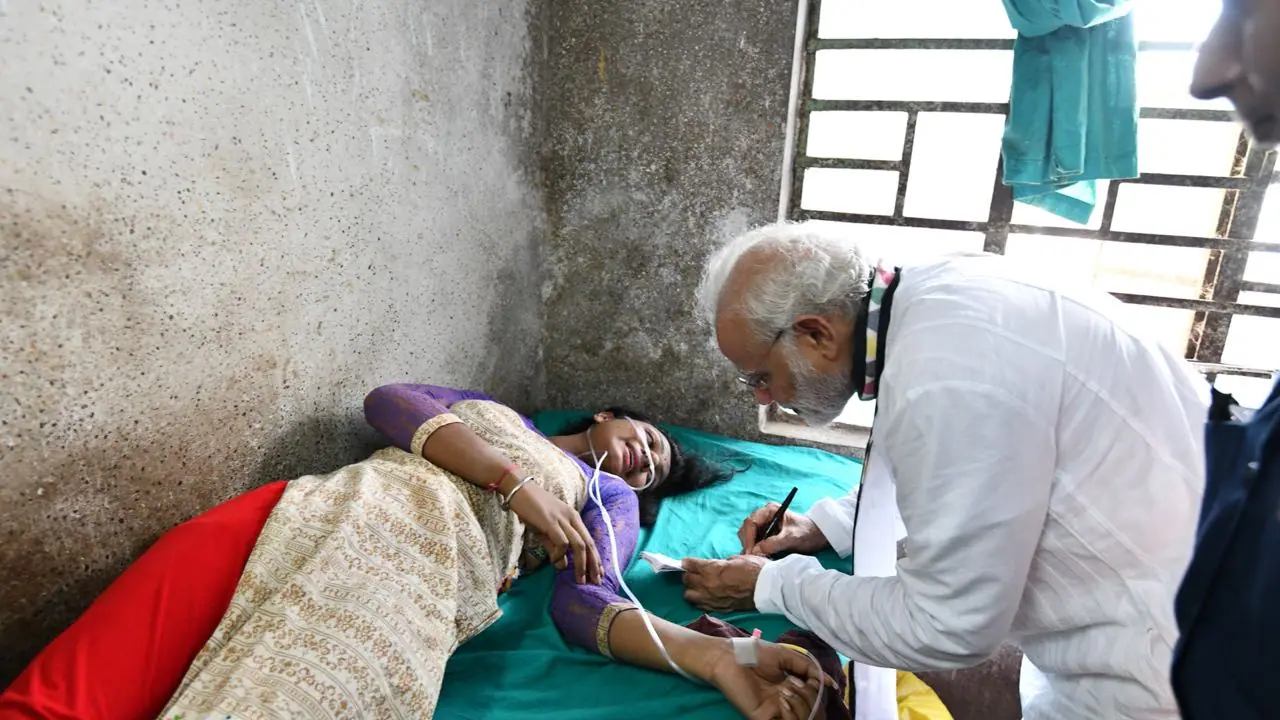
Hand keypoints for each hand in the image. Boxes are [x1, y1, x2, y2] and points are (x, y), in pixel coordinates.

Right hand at [507, 481, 601, 584]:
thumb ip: (554, 546)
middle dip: (594, 565)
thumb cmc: (532, 508)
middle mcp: (572, 518)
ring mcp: (562, 519)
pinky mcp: (550, 522)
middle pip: (588, 544)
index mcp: (574, 518)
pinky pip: (561, 542)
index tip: (598, 574)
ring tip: (580, 580)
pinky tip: (555, 561)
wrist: (519, 489)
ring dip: (581, 565)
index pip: (590, 540)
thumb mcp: (546, 528)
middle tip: (596, 582)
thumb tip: (562, 565)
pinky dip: (560, 555)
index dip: (595, 558)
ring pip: (579, 545)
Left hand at [682, 555, 767, 611]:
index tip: (687, 562)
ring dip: (692, 589)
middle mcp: (707, 585)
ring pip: (689, 595)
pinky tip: (705, 596)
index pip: (690, 565)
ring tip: (698, 586)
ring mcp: (711, 599)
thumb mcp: (736, 558)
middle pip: (687, 580)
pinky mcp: (718, 608)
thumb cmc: (755, 569)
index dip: (687, 563)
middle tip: (695, 572)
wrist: (767, 589)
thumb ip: (721, 564)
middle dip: (689, 575)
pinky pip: (700, 605)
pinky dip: (700, 600)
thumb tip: (717, 566)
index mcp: (711, 569)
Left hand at [709, 640, 832, 719]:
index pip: (814, 699)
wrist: (730, 656)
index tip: (812, 679)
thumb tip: (830, 683)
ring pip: (802, 719)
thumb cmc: (755, 653)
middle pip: (812, 710)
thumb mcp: (787, 657)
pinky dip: (791, 713)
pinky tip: (782, 698)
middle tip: (797, 683)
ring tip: (787, 689)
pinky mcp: (762, 717)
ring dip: (801, 704)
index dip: (818, 691)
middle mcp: (785, 702)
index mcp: (791, 688)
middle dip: (811, 696)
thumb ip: (808, 668)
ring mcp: (774, 711)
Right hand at [738, 503, 828, 556]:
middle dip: (748, 543)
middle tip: (752, 558)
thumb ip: (773, 543)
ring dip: (751, 547)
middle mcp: (764, 516)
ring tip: (758, 558)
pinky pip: (755, 542)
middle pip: (747, 529)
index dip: (748, 538)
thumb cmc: (807, 532)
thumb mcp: (792, 538)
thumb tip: (755, 551)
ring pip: (749, 536)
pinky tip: (761, 557)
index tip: (750, 552)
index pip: (751, 522)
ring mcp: (764, 525)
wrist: (818, 536)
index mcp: (769, 510)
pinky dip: (755, 550)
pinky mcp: (766, 534)